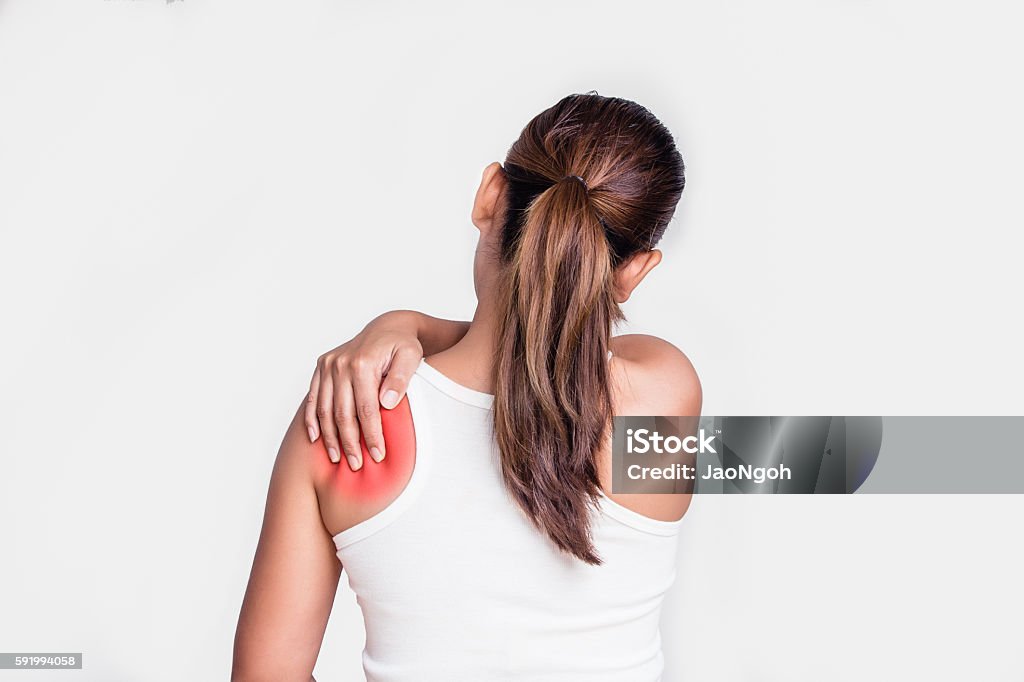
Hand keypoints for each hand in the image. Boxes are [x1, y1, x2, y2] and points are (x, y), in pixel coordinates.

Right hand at [305, 312, 424, 470]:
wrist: (387, 327)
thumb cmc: (403, 345)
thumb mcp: (411, 356)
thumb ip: (401, 378)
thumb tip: (388, 402)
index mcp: (362, 363)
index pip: (366, 408)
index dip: (371, 435)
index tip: (378, 455)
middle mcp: (340, 364)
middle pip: (343, 413)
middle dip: (350, 442)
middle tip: (356, 465)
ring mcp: (328, 365)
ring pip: (325, 409)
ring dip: (330, 437)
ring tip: (337, 459)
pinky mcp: (321, 367)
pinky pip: (313, 398)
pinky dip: (312, 420)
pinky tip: (315, 439)